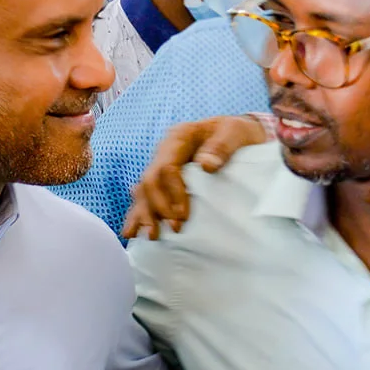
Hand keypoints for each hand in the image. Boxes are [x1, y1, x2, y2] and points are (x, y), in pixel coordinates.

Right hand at [122, 114, 271, 239]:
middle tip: (174, 229)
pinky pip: (146, 197)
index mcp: (179, 138)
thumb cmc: (236, 133)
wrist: (236, 134)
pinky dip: (139, 214)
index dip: (173, 192)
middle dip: (159, 208)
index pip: (167, 167)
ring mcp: (162, 165)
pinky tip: (133, 231)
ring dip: (144, 214)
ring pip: (143, 191)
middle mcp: (165, 152)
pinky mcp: (164, 179)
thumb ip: (221, 147)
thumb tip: (206, 165)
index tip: (184, 216)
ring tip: (151, 236)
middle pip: (150, 181)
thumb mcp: (234, 133)